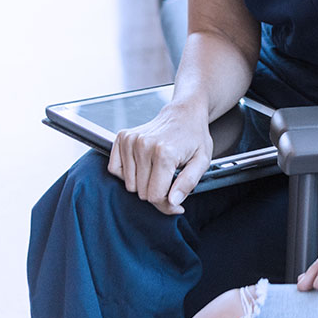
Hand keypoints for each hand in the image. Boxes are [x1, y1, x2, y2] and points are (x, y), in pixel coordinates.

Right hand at [107, 99, 212, 214]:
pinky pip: (115, 169)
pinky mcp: (122, 137)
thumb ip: (188, 183)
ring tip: (158, 169)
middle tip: (168, 180)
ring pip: (129, 184)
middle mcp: (144, 145)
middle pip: (141, 192)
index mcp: (165, 153)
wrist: (184, 113)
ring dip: (143, 183)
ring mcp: (131, 140)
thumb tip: (173, 202)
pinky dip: (127, 173)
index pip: (155, 196)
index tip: (175, 200)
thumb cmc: (194, 137)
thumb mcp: (202, 161)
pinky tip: (143, 165)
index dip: (166, 203)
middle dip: (156, 192)